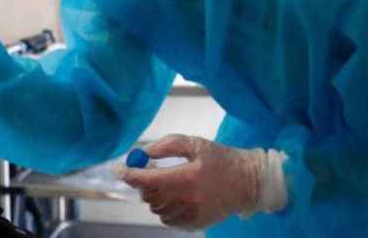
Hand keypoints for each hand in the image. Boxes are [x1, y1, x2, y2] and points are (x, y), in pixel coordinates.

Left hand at [116, 134, 286, 228]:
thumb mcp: (195, 144)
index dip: (129, 175)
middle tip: (150, 172)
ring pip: (157, 209)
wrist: (248, 182)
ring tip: (169, 184)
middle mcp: (187, 200)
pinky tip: (177, 197)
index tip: (119, 169)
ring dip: (155, 196)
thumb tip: (142, 153)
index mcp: (186, 177)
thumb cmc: (221, 159)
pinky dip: (165, 208)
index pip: (147, 180)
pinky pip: (168, 219)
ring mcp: (191, 215)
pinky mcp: (194, 224)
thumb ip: (167, 146)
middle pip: (149, 196)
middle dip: (144, 183)